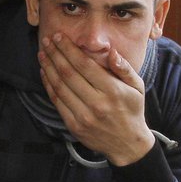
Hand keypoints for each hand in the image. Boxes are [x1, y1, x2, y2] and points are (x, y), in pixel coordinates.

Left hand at [38, 33, 154, 165]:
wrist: (127, 144)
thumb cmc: (132, 110)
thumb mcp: (137, 87)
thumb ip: (124, 68)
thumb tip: (111, 52)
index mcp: (112, 91)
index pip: (84, 65)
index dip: (68, 49)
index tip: (59, 37)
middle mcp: (96, 103)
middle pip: (68, 74)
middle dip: (55, 54)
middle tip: (46, 41)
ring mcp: (83, 116)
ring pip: (59, 87)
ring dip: (48, 68)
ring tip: (42, 54)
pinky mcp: (73, 125)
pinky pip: (57, 102)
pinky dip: (48, 85)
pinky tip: (44, 73)